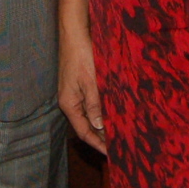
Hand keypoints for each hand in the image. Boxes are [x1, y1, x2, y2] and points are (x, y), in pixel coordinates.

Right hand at [57, 18, 106, 153]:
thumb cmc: (81, 56)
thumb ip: (95, 105)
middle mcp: (70, 100)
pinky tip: (113, 111)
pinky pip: (91, 103)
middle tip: (119, 145)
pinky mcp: (80, 83)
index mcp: (69, 104)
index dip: (97, 144)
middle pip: (86, 125)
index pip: (83, 131)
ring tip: (119, 132)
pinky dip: (102, 110)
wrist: (74, 32)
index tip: (110, 154)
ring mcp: (74, 92)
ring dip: (103, 123)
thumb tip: (100, 126)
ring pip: (90, 114)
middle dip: (101, 136)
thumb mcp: (91, 82)